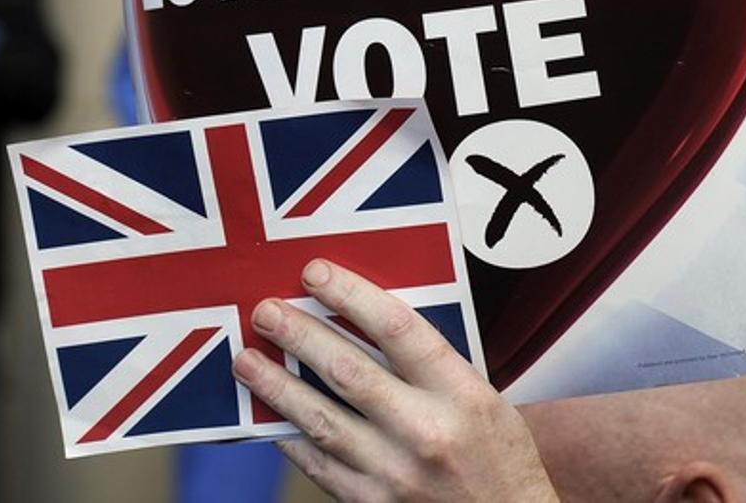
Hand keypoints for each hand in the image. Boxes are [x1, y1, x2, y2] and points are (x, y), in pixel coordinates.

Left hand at [233, 260, 558, 502]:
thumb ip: (432, 364)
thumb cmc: (498, 457)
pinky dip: (291, 436)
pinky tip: (271, 415)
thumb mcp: (483, 397)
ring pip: (320, 418)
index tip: (316, 274)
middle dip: (298, 335)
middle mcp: (425, 430)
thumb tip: (365, 319)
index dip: (351, 295)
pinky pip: (318, 464)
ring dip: (277, 385)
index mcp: (460, 393)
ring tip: (247, 359)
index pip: (397, 328)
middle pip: (347, 369)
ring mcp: (394, 472)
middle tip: (265, 311)